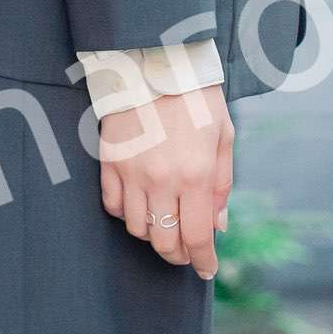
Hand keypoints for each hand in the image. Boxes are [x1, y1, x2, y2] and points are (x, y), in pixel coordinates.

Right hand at [95, 81, 232, 275]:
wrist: (156, 63)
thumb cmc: (198, 99)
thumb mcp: (222, 138)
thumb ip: (221, 186)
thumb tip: (218, 226)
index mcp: (195, 175)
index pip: (197, 237)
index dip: (202, 260)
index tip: (206, 270)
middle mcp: (161, 179)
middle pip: (164, 240)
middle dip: (177, 255)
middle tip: (185, 253)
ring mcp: (131, 172)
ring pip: (137, 228)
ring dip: (153, 235)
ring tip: (164, 226)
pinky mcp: (110, 162)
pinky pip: (114, 206)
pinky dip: (127, 214)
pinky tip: (141, 206)